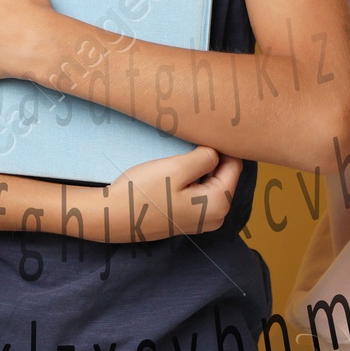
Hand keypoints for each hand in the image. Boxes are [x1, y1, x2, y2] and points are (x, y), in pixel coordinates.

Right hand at [105, 145, 242, 240]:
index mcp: (219, 203)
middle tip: (193, 138)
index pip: (235, 165)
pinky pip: (201, 192)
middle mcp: (217, 216)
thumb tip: (218, 150)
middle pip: (225, 174)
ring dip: (202, 166)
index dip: (223, 145)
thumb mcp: (176, 168)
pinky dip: (195, 178)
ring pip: (213, 182)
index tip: (208, 130)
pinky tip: (178, 168)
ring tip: (184, 151)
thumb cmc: (144, 191)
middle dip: (213, 156)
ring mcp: (203, 220)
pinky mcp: (189, 219)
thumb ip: (205, 157)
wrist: (114, 217)